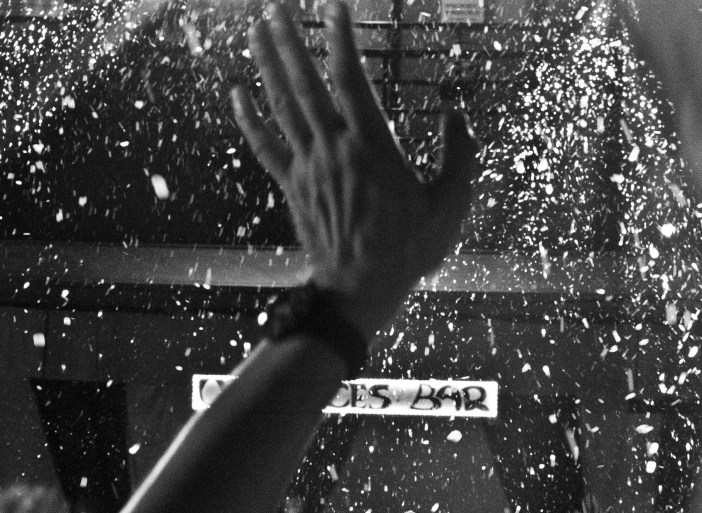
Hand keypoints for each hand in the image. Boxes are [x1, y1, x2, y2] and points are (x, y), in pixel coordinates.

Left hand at [232, 2, 478, 338]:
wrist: (362, 290)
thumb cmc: (411, 249)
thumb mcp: (451, 203)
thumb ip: (459, 155)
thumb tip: (458, 113)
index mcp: (373, 146)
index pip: (350, 79)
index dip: (340, 39)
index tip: (335, 7)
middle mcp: (335, 148)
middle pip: (305, 83)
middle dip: (290, 39)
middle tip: (276, 5)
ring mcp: (309, 167)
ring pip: (282, 106)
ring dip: (267, 64)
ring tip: (257, 29)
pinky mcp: (293, 188)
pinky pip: (265, 146)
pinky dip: (247, 117)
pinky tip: (236, 92)